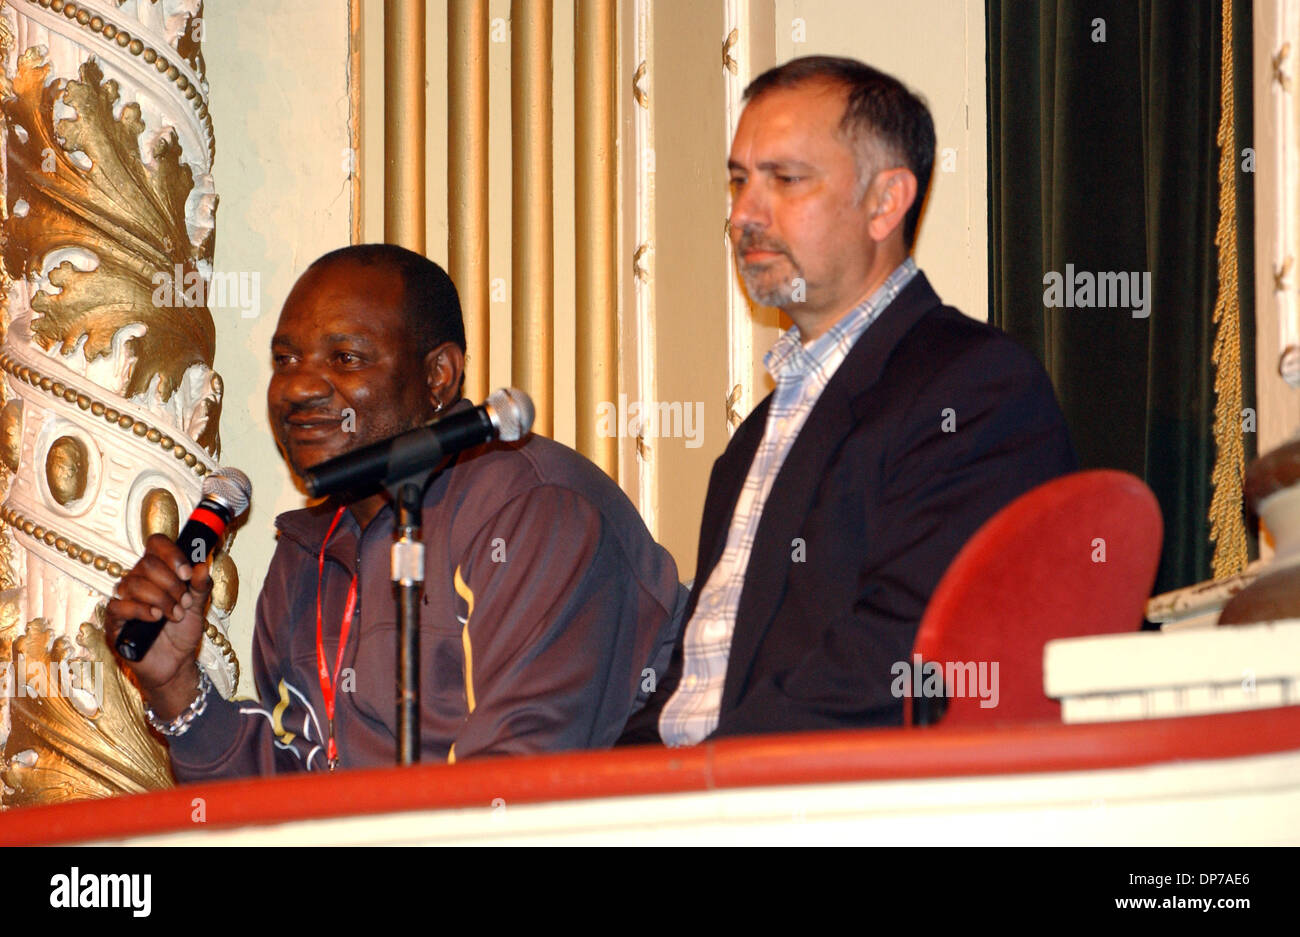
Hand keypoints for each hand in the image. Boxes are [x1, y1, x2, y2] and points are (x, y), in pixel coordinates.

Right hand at [104, 533, 212, 718]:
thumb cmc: (182, 632)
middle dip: (171, 584)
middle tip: (185, 602)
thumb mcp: (198, 607)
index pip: (155, 544)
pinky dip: (141, 610)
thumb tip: (202, 566)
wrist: (175, 664)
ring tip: (175, 615)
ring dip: (160, 599)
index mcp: (157, 572)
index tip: (187, 573)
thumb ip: (201, 586)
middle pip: (146, 564)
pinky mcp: (114, 622)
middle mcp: (137, 581)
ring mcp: (123, 600)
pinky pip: (119, 606)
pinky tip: (156, 618)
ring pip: (133, 583)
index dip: (171, 554)